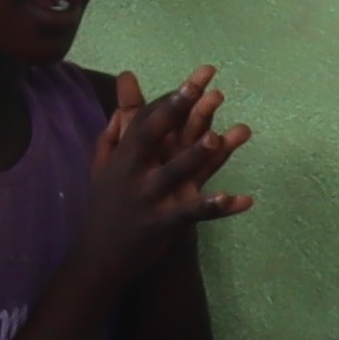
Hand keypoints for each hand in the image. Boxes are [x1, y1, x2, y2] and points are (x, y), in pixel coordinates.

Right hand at [87, 72, 253, 259]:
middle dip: (175, 112)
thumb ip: (110, 138)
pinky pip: (192, 213)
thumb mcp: (102, 170)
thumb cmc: (105, 209)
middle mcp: (134, 173)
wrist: (99, 258)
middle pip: (154, 136)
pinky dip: (215, 207)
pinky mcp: (163, 224)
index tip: (192, 82)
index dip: (168, 101)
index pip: (144, 122)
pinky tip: (239, 198)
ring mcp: (149, 198)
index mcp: (123, 157)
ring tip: (217, 138)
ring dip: (195, 155)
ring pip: (174, 173)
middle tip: (200, 90)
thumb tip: (118, 110)